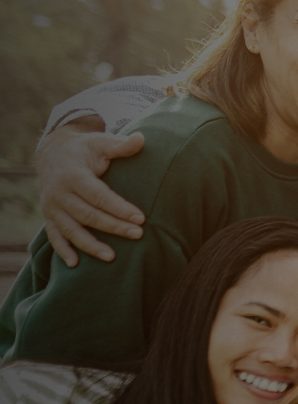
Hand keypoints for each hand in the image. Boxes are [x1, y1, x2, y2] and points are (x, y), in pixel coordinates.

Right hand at [35, 120, 144, 265]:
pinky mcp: (50, 216)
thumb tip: (142, 138)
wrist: (54, 153)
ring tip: (112, 257)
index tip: (141, 218)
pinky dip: (63, 250)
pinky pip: (54, 236)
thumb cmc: (85, 149)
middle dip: (113, 227)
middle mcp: (59, 193)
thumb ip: (120, 145)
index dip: (119, 208)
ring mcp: (52, 207)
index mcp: (73, 175)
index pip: (98, 195)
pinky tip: (75, 264)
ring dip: (90, 245)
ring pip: (71, 230)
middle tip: (138, 235)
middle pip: (88, 215)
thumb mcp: (100, 142)